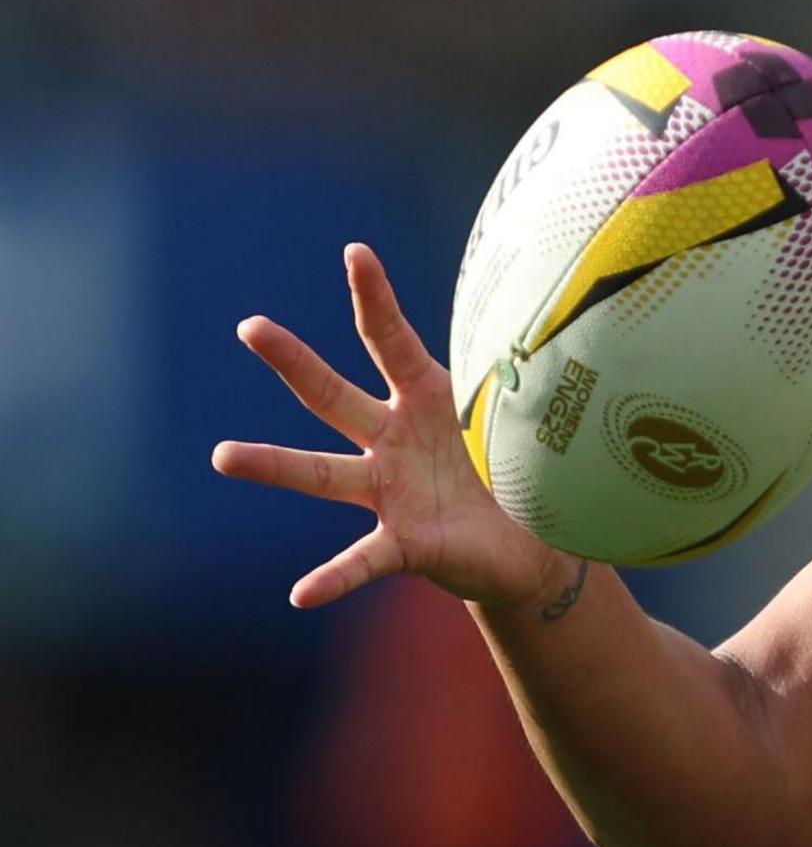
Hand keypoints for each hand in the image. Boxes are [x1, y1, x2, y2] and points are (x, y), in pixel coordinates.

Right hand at [211, 243, 567, 608]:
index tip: (355, 251)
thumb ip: (517, 382)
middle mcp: (392, 440)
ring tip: (223, 454)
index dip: (374, 297)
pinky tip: (300, 594)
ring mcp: (390, 492)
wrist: (533, 545)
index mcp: (425, 398)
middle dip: (294, 361)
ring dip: (274, 463)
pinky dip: (332, 578)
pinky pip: (362, 562)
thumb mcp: (517, 420)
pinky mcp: (403, 543)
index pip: (391, 339)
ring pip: (324, 474)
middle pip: (334, 394)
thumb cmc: (514, 469)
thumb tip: (553, 327)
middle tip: (250, 326)